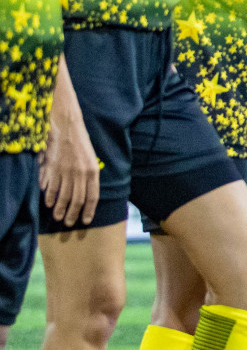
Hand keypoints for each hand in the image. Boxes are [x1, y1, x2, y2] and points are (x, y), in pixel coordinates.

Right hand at [39, 105, 98, 226]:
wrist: (68, 125)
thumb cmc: (81, 142)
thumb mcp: (91, 159)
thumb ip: (89, 177)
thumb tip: (86, 194)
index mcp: (93, 171)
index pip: (92, 196)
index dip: (89, 210)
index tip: (85, 221)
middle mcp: (81, 173)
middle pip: (78, 200)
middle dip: (73, 214)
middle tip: (69, 224)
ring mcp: (66, 171)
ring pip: (64, 196)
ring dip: (61, 209)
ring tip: (59, 218)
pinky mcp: (54, 168)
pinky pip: (52, 187)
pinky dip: (50, 198)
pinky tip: (49, 205)